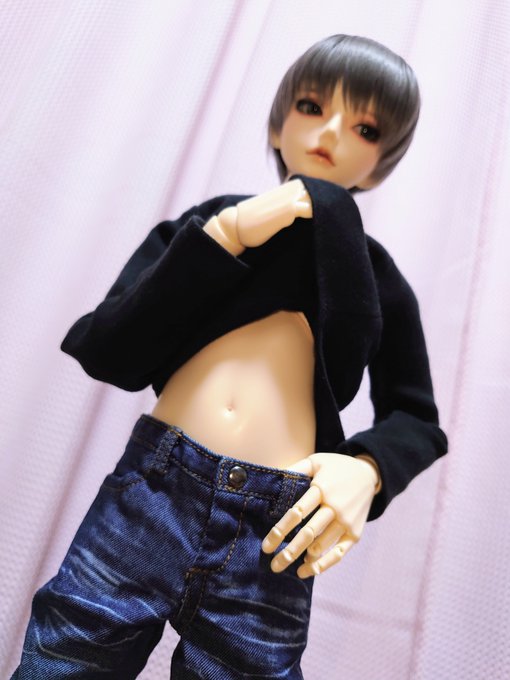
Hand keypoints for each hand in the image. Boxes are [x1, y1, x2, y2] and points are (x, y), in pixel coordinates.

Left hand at [261, 453, 377, 578]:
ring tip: (284, 564)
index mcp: (321, 489)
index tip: (266, 546)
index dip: (280, 530)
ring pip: (321, 546)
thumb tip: (274, 476)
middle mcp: (334, 507)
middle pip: (308, 534)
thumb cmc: (336, 467)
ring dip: (302, 558)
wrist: (368, 474)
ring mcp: (346, 522)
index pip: (297, 513)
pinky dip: (324, 564)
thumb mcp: (316, 461)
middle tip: (273, 565)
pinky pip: (339, 553)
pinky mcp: (355, 533)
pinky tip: (307, 570)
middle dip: (289, 551)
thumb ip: (296, 469)